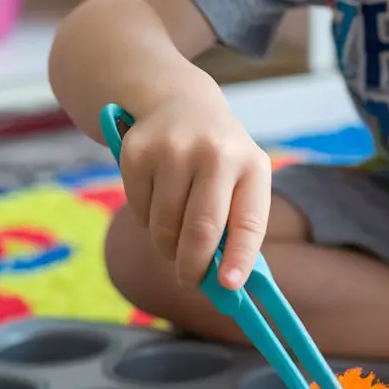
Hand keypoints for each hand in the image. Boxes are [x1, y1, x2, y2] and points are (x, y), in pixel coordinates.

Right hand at [118, 72, 271, 290]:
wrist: (179, 102)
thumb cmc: (218, 157)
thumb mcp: (241, 177)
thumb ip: (237, 223)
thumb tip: (228, 282)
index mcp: (251, 165)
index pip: (248, 221)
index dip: (240, 257)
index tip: (230, 287)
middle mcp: (215, 153)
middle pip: (201, 229)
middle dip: (194, 266)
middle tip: (190, 279)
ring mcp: (173, 150)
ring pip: (165, 225)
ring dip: (168, 244)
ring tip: (175, 233)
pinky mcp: (137, 152)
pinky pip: (138, 210)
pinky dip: (146, 219)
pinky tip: (157, 198)